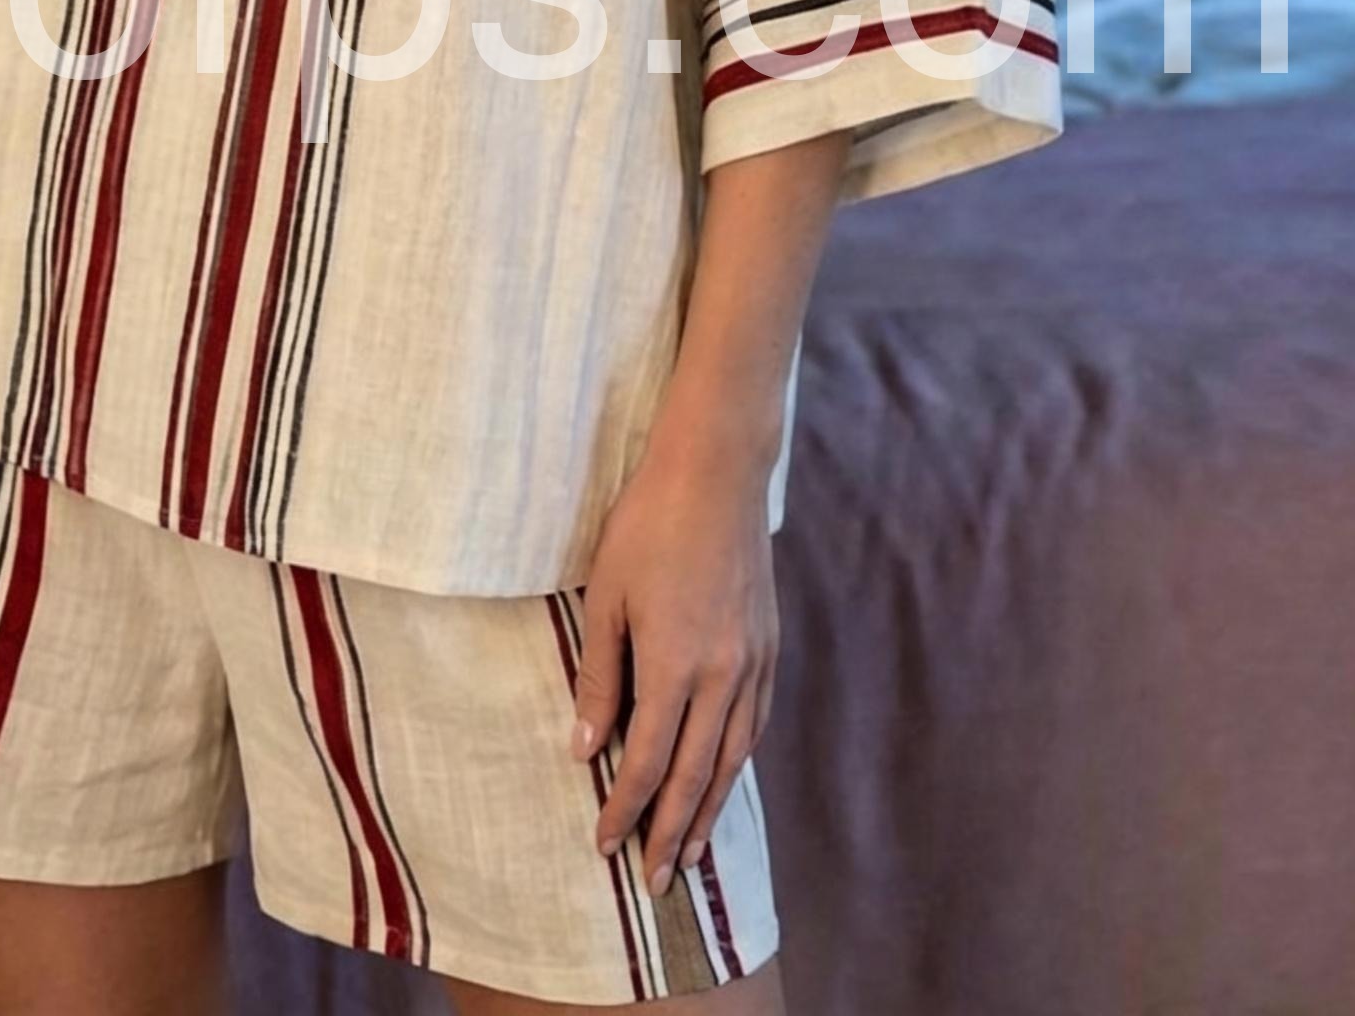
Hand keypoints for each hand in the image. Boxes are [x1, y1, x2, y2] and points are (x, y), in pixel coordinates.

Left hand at [571, 422, 778, 896]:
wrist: (716, 473)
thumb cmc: (647, 526)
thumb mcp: (606, 598)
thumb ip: (599, 677)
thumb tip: (585, 749)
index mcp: (675, 666)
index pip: (648, 762)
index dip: (625, 809)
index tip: (603, 845)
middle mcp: (723, 675)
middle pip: (696, 775)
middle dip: (672, 832)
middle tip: (655, 881)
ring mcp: (753, 661)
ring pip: (733, 757)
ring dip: (711, 809)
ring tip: (691, 850)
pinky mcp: (768, 644)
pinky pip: (755, 721)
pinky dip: (738, 761)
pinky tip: (726, 776)